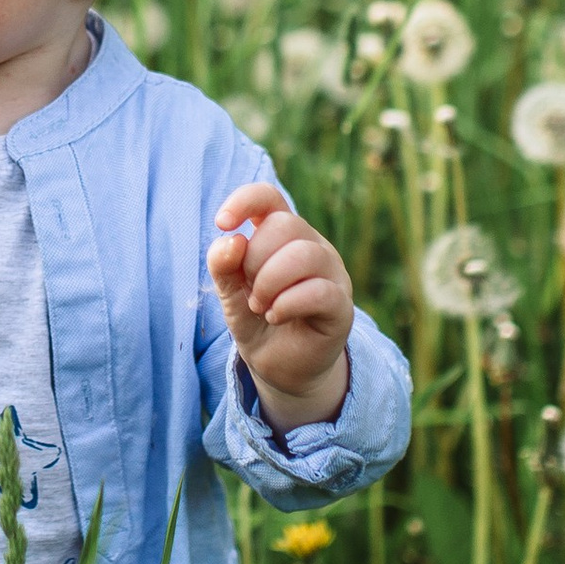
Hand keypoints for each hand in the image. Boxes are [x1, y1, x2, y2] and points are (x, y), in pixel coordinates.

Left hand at [208, 181, 353, 431]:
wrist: (281, 366)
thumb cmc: (257, 320)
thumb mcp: (229, 293)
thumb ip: (223, 265)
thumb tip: (230, 239)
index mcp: (283, 235)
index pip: (269, 196)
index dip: (244, 200)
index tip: (222, 223)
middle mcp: (312, 246)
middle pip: (285, 225)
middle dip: (255, 260)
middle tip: (250, 292)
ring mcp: (332, 273)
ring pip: (304, 254)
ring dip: (270, 282)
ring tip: (261, 307)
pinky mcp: (341, 305)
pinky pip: (319, 291)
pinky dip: (288, 303)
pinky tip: (276, 316)